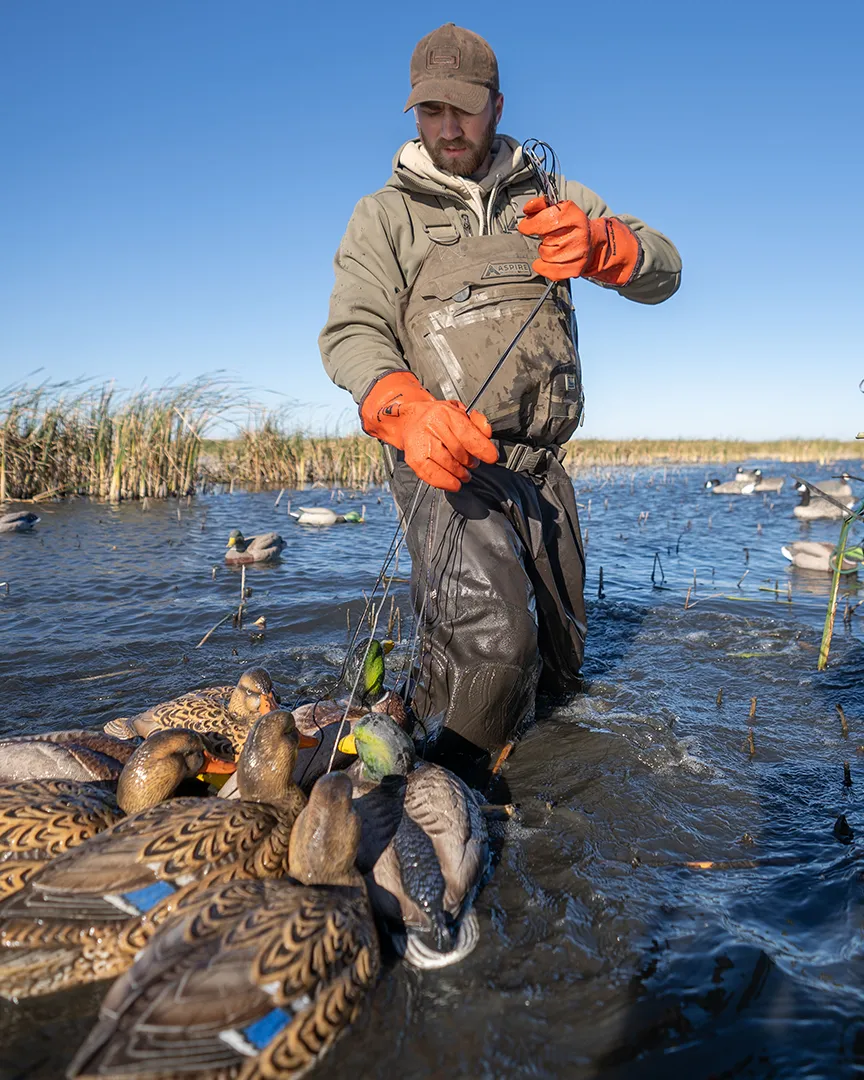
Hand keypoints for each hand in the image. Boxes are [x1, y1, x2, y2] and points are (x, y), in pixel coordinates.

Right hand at [361, 372, 497, 491]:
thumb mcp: (459, 413)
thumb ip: (477, 422)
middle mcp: (431, 425)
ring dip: (460, 473)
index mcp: (445, 412)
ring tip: (464, 474)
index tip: (491, 457)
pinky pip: (432, 475)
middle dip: (471, 462)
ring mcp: (421, 442)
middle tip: (473, 464)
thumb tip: (487, 433)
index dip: (482, 448)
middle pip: (459, 451)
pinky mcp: (413, 458)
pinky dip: (445, 482)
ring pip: (447, 464)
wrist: (408, 421)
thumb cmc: (436, 419)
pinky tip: (453, 483)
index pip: (468, 434)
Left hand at [517, 196, 639, 284]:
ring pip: (545, 255)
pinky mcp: (575, 268)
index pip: (545, 220)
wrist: (593, 242)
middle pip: (544, 239)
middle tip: (548, 235)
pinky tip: (549, 260)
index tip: (526, 226)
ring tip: (554, 246)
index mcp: (573, 215)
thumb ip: (540, 205)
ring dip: (544, 251)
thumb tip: (527, 209)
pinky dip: (543, 266)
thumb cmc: (572, 225)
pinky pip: (549, 270)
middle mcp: (578, 234)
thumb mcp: (559, 208)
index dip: (530, 224)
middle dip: (542, 237)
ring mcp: (578, 253)